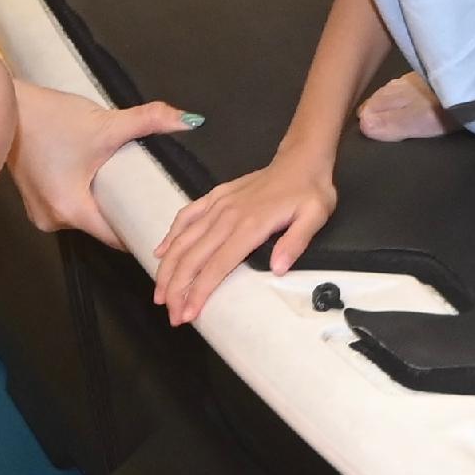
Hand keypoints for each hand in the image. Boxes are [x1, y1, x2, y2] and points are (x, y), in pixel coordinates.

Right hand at [9, 80, 198, 244]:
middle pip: (102, 226)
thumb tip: (191, 120)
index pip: (117, 236)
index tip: (166, 224)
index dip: (142, 230)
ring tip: (131, 188)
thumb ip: (149, 121)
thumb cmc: (51, 119)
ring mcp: (39, 211)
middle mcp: (52, 221)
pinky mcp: (34, 197)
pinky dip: (86, 196)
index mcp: (71, 212)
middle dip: (126, 213)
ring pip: (85, 215)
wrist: (3, 105)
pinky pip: (70, 205)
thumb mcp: (106, 122)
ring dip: (105, 204)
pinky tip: (100, 181)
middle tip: (154, 198)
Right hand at [151, 151, 340, 321]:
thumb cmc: (309, 190)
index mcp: (250, 226)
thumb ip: (296, 242)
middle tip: (171, 315)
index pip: (216, 266)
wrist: (301, 159)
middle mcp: (227, 216)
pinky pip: (187, 216)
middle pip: (193, 258)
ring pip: (184, 240)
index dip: (198, 292)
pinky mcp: (215, 197)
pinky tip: (161, 252)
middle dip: (177, 289)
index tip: (187, 315)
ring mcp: (218, 205)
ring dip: (168, 269)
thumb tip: (278, 268)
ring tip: (159, 294)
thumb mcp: (315, 216)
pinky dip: (171, 235)